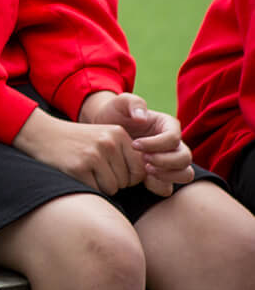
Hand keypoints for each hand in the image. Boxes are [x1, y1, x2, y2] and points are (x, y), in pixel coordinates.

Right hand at [13, 104, 143, 193]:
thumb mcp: (105, 138)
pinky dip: (87, 188)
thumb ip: (127, 154)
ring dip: (100, 186)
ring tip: (85, 170)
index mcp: (119, 133)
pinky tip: (76, 173)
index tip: (110, 170)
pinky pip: (96, 191)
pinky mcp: (78, 168)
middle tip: (93, 168)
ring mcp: (93, 155)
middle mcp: (108, 143)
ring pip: (112, 188)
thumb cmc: (77, 141)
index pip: (140, 171)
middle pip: (126, 182)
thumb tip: (158, 184)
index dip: (127, 177)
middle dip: (112, 181)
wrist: (41, 134)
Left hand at [78, 91, 193, 195]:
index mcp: (168, 126)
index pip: (173, 138)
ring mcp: (170, 161)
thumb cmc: (114, 114)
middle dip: (165, 161)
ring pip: (185, 173)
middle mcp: (174, 145)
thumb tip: (142, 117)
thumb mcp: (120, 103)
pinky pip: (170, 186)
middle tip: (142, 159)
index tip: (135, 145)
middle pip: (184, 158)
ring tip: (145, 170)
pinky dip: (159, 186)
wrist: (104, 130)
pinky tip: (143, 180)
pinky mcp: (161, 175)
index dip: (156, 144)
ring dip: (168, 175)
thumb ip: (133, 103)